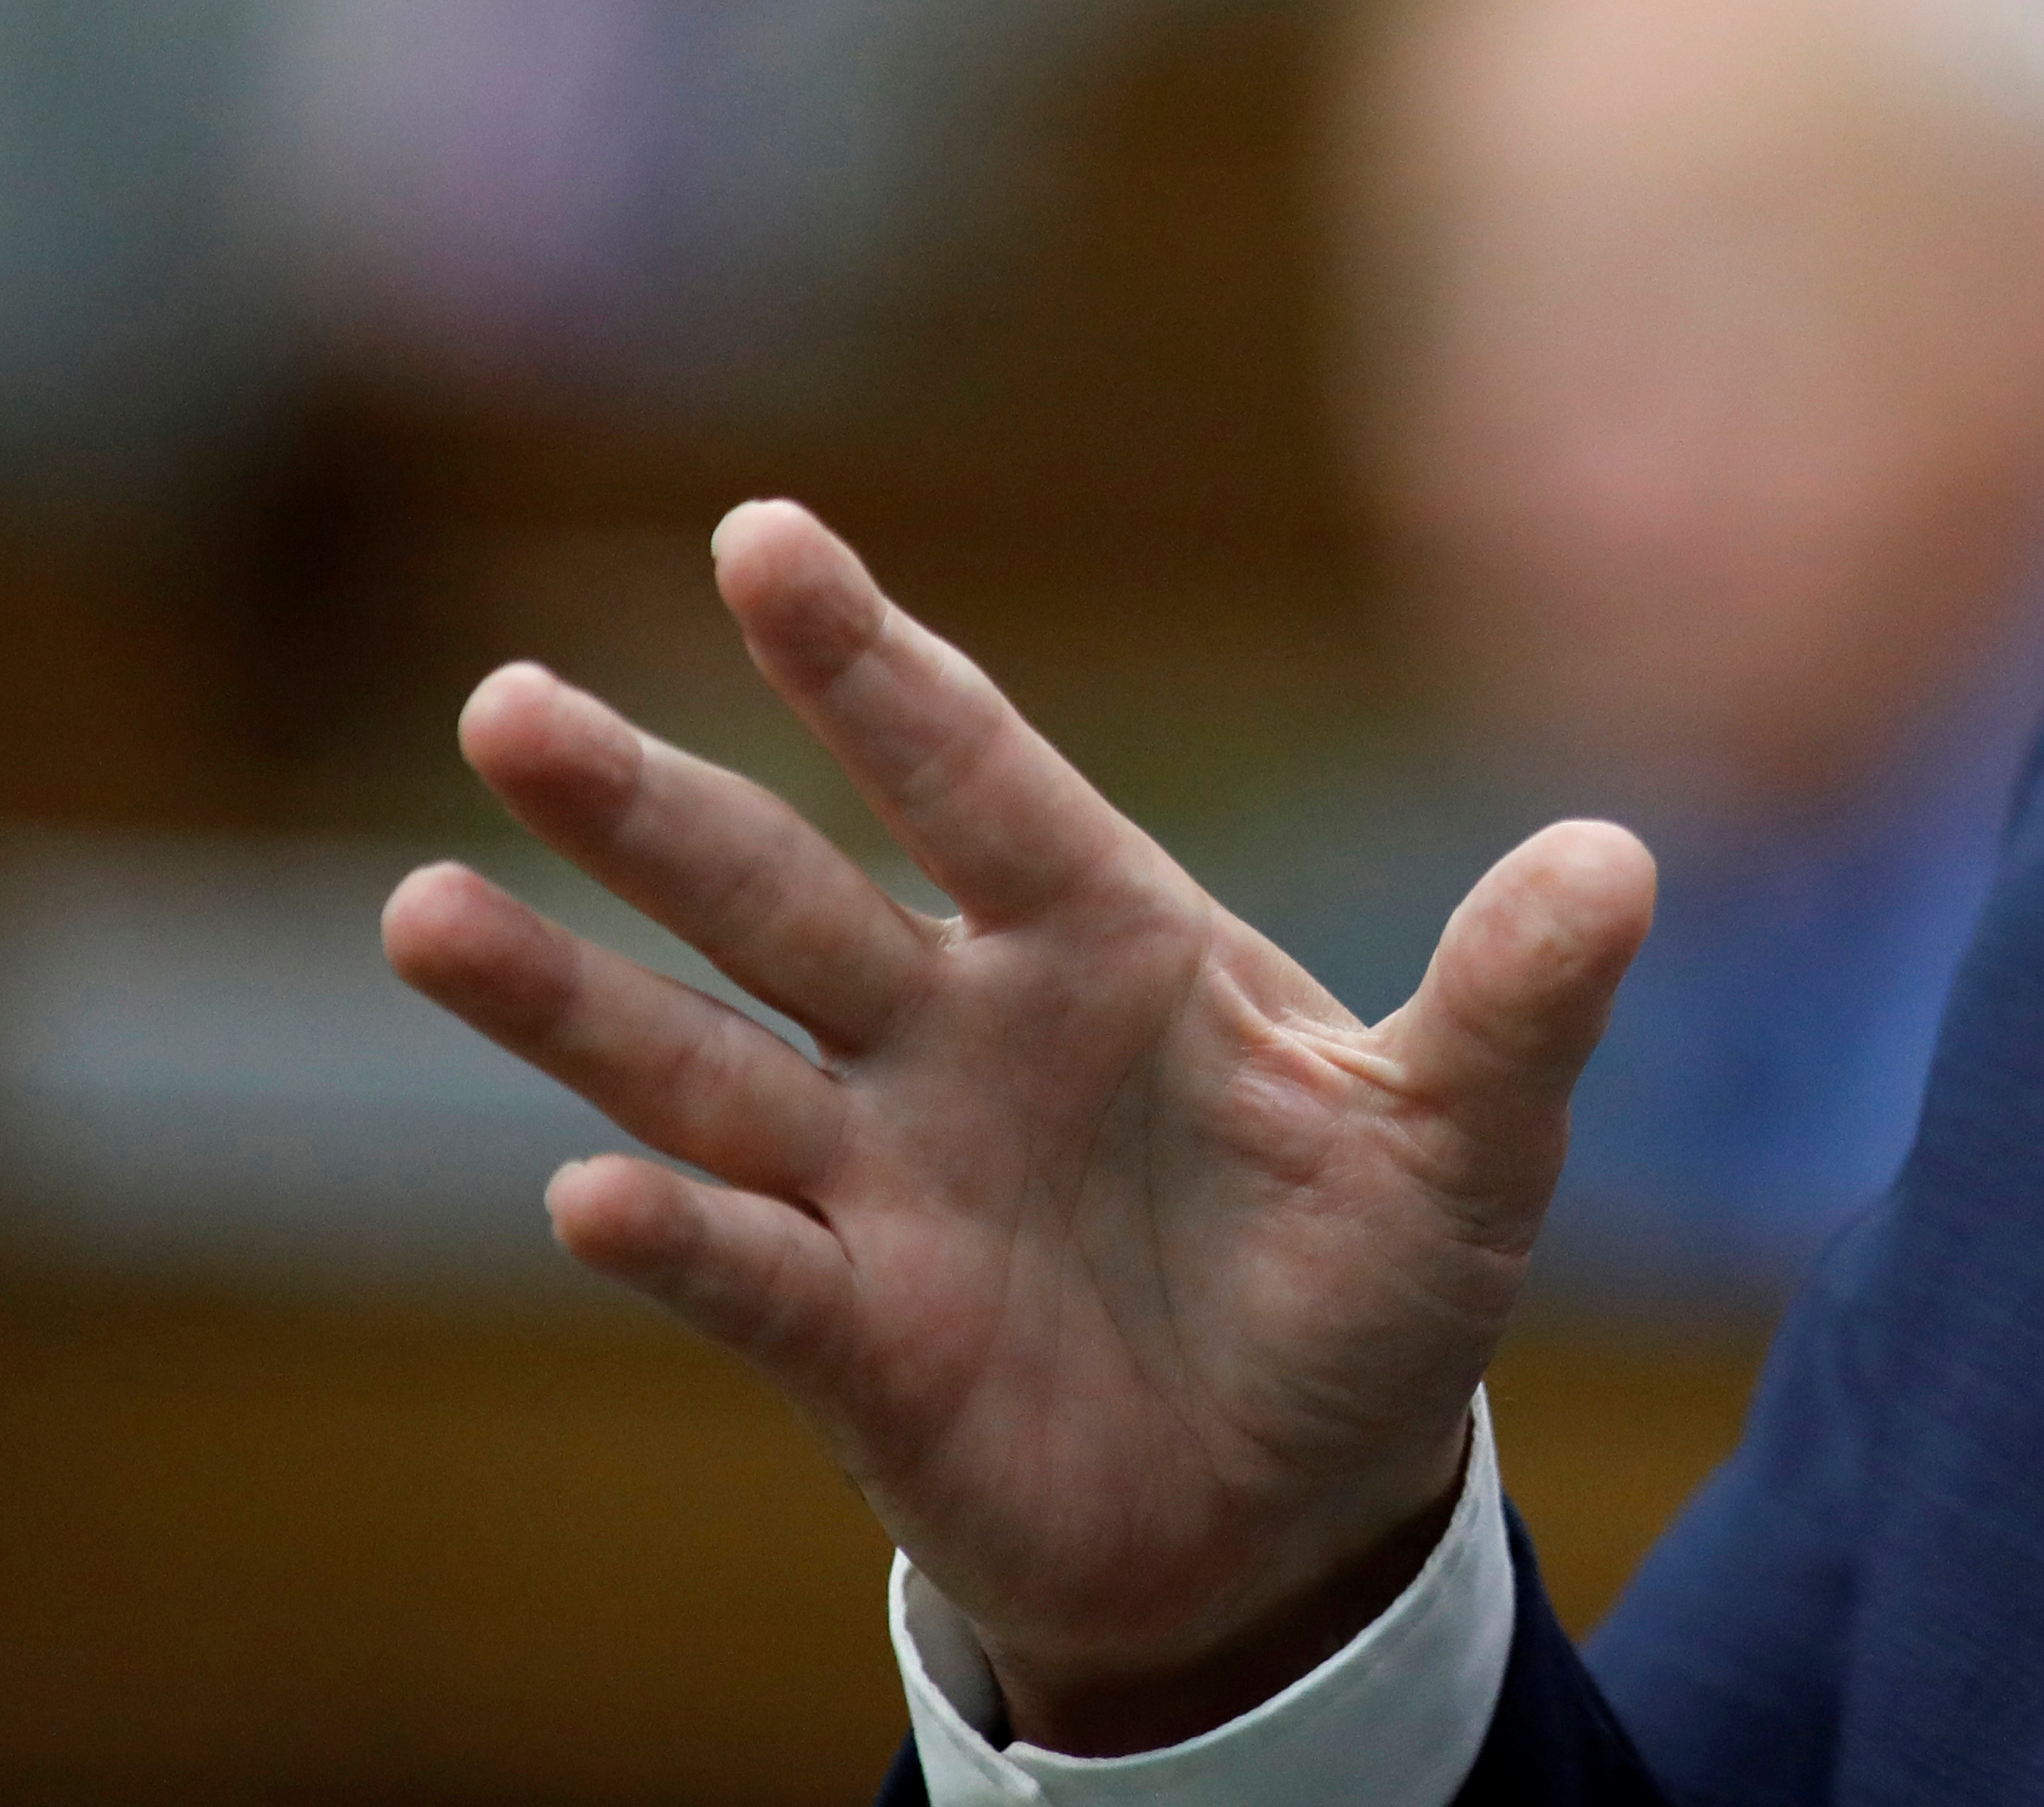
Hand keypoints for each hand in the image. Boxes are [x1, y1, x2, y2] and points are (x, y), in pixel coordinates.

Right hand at [381, 499, 1652, 1752]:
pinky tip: (589, 1190)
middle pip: (782, 895)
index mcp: (1105, 943)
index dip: (873, 661)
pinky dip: (673, 1233)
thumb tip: (1621, 858)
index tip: (763, 536)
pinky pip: (747, 1273)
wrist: (1300, 1507)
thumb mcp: (1471, 1140)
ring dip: (566, 997)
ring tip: (421, 906)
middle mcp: (962, 1038)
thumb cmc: (1371, 1285)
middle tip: (502, 699)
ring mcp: (888, 1185)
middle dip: (650, 808)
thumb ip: (1520, 1000)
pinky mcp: (861, 1343)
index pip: (972, 772)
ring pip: (699, 1063)